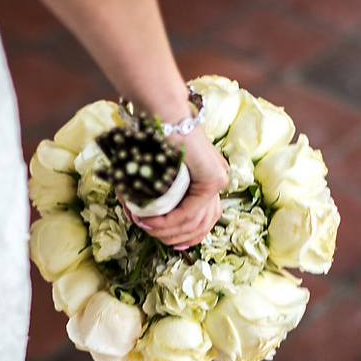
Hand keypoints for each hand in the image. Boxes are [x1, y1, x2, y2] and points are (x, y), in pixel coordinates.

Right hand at [133, 129, 227, 248]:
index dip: (188, 238)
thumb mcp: (153, 176)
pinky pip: (192, 211)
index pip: (206, 220)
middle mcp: (217, 180)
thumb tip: (142, 223)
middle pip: (203, 225)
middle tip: (152, 236)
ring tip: (146, 227)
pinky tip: (152, 221)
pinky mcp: (215, 179)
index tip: (170, 245)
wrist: (163, 115)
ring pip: (197, 222)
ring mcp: (219, 180)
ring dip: (168, 230)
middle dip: (176, 238)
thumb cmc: (152, 139)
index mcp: (206, 179)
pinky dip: (170, 220)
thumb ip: (151, 199)